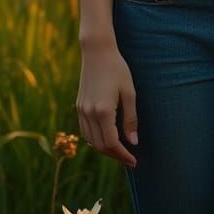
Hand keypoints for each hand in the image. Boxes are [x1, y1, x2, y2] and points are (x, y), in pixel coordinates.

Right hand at [76, 41, 138, 167]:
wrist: (97, 52)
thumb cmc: (117, 69)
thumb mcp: (129, 93)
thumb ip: (131, 119)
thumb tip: (133, 142)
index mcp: (103, 111)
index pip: (112, 143)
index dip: (123, 155)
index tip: (134, 161)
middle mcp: (89, 113)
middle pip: (100, 146)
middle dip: (115, 155)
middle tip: (129, 158)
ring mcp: (82, 110)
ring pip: (91, 140)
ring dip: (105, 149)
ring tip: (120, 151)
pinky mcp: (79, 106)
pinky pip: (85, 131)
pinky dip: (95, 139)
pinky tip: (106, 137)